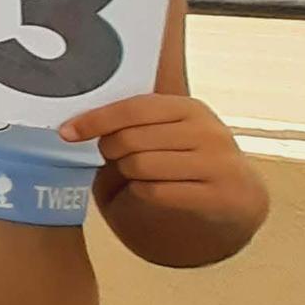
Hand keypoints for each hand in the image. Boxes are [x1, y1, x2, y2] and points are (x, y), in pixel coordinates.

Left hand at [61, 94, 267, 231]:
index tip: (66, 132)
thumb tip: (76, 123)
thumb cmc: (188, 156)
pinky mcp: (218, 195)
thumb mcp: (170, 130)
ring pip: (140, 166)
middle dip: (109, 150)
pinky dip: (141, 191)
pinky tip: (148, 189)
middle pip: (131, 139)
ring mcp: (217, 164)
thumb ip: (134, 122)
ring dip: (125, 173)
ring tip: (134, 172)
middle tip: (111, 157)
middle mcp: (208, 132)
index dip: (94, 120)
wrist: (238, 193)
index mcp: (191, 108)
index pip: (132, 108)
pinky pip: (156, 192)